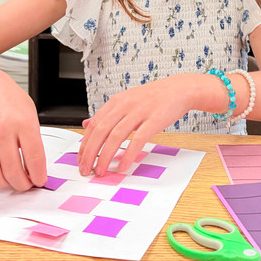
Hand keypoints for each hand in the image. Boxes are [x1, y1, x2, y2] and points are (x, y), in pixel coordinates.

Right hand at [0, 79, 46, 190]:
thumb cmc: (11, 102)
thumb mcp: (32, 117)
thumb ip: (34, 142)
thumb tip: (36, 169)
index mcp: (23, 124)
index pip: (34, 158)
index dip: (39, 175)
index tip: (40, 181)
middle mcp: (2, 130)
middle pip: (12, 170)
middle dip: (22, 184)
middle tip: (26, 185)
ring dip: (3, 184)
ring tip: (10, 182)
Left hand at [78, 76, 193, 175]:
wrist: (179, 89)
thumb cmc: (154, 97)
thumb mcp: (127, 100)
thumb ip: (107, 113)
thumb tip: (86, 124)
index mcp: (117, 101)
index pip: (94, 125)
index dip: (85, 144)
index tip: (80, 160)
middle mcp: (125, 105)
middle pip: (101, 131)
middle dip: (90, 153)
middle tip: (85, 169)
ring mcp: (139, 112)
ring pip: (116, 136)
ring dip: (105, 157)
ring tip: (100, 171)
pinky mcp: (154, 120)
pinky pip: (138, 139)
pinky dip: (128, 154)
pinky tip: (122, 166)